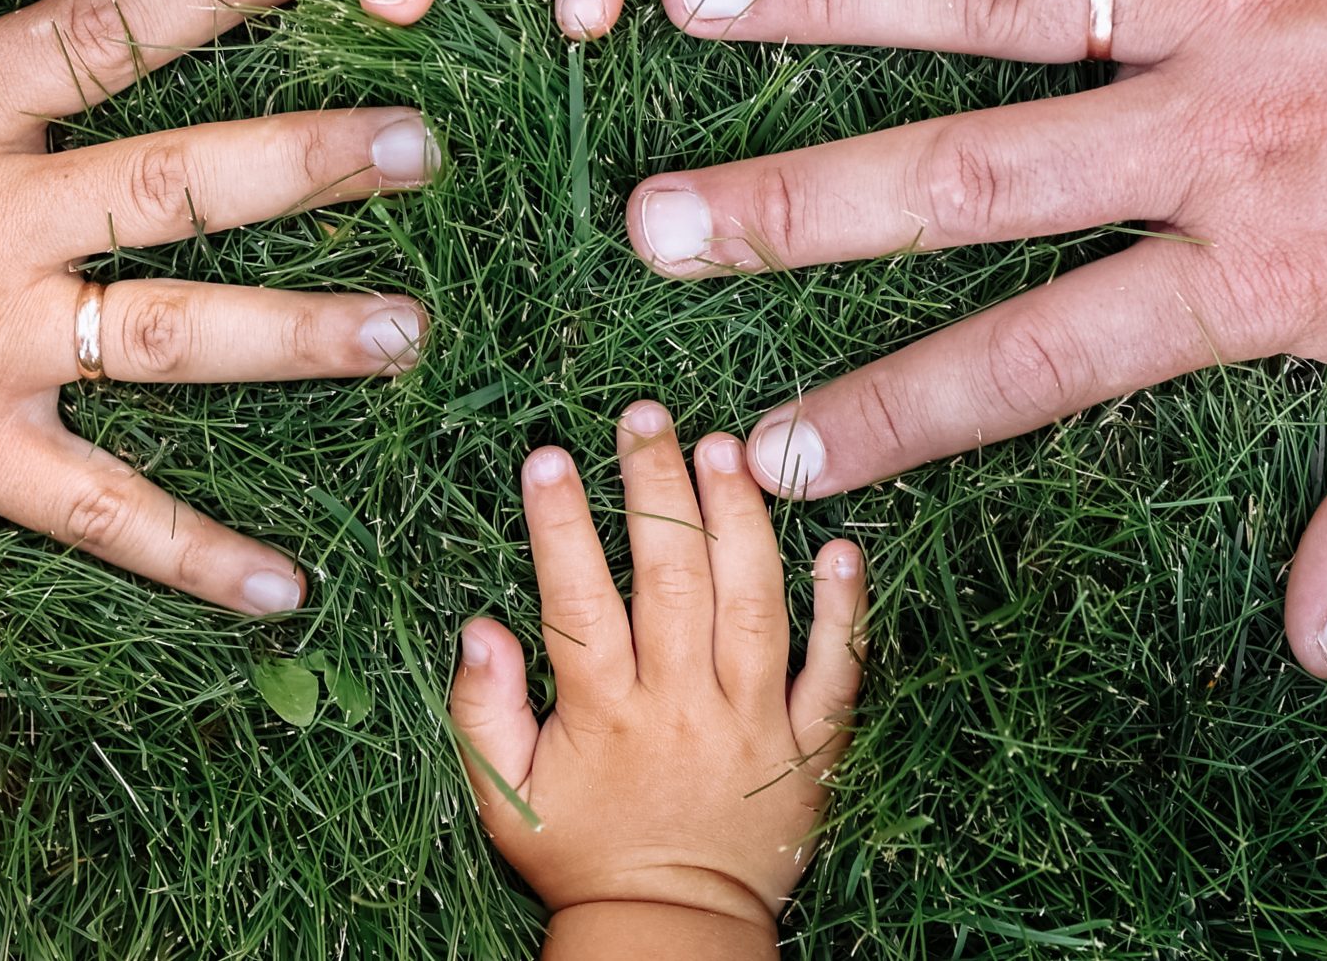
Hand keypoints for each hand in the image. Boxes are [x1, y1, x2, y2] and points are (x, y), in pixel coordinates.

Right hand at [449, 403, 865, 955]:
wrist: (669, 930)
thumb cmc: (579, 853)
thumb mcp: (503, 795)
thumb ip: (482, 710)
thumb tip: (481, 624)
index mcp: (605, 714)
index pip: (578, 600)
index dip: (561, 525)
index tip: (548, 456)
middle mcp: (682, 707)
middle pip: (673, 580)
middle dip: (656, 488)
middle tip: (646, 416)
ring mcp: (754, 724)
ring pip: (753, 606)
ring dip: (741, 520)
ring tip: (728, 446)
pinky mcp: (810, 748)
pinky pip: (838, 673)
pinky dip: (846, 610)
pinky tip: (844, 546)